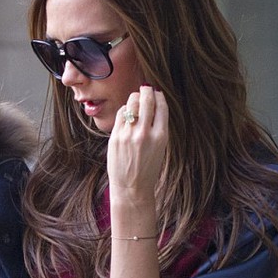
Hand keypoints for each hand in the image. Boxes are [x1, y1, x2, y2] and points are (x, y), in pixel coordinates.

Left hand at [107, 86, 168, 202]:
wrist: (132, 188)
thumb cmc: (147, 168)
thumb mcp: (160, 148)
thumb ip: (157, 127)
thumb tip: (154, 103)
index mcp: (161, 136)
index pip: (161, 106)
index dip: (159, 96)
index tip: (157, 93)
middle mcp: (145, 133)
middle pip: (146, 100)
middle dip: (147, 91)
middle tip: (146, 88)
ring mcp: (128, 135)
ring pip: (132, 104)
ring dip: (135, 97)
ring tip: (136, 98)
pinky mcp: (115, 137)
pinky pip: (120, 114)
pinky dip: (125, 110)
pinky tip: (128, 113)